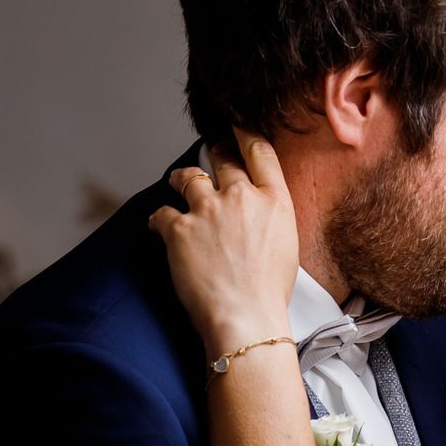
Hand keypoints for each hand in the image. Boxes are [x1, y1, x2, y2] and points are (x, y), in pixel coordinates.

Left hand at [148, 128, 298, 350]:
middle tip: (210, 149)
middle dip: (215, 150)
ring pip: (187, 177)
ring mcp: (208, 211)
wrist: (246, 318)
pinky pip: (161, 213)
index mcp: (274, 201)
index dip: (245, 134)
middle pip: (223, 158)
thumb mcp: (286, 244)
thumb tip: (257, 209)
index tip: (237, 128)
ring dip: (181, 178)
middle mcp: (241, 197)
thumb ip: (271, 216)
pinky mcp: (179, 229)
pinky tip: (158, 227)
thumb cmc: (269, 292)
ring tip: (177, 180)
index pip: (259, 152)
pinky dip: (159, 220)